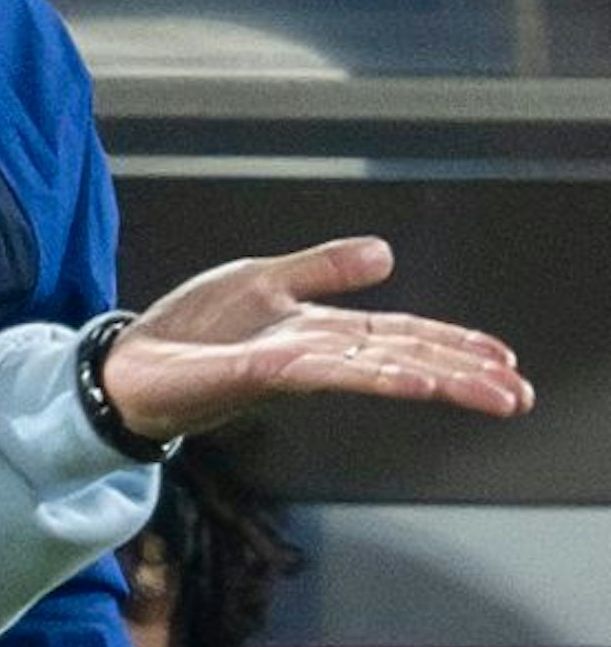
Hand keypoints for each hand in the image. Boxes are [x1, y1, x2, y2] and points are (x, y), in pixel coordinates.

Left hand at [101, 236, 534, 443]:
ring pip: (372, 370)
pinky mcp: (251, 374)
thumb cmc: (191, 329)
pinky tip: (404, 380)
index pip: (398, 337)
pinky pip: (317, 372)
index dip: (452, 346)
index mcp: (316, 332)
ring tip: (487, 391)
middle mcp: (309, 354)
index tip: (505, 361)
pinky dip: (365, 374)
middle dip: (461, 374)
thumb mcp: (261, 280)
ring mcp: (283, 367)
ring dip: (432, 379)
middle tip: (518, 393)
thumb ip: (322, 268)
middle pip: (399, 357)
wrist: (128, 362)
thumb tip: (386, 252)